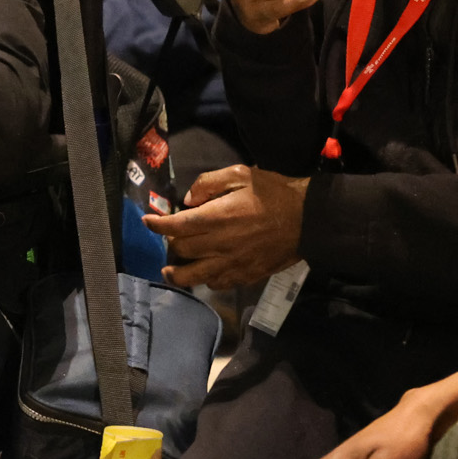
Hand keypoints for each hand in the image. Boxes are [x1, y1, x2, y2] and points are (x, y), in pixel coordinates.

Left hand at [145, 163, 306, 288]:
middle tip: (171, 238)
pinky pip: (218, 284)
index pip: (176, 226)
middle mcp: (221, 244)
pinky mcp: (247, 275)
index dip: (157, 225)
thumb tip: (189, 200)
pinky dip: (206, 281)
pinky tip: (204, 275)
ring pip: (195, 276)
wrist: (309, 219)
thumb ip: (210, 183)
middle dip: (171, 244)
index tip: (148, 222)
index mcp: (218, 217)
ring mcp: (233, 263)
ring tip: (170, 271)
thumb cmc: (274, 193)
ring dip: (178, 273)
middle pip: (183, 250)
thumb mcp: (242, 174)